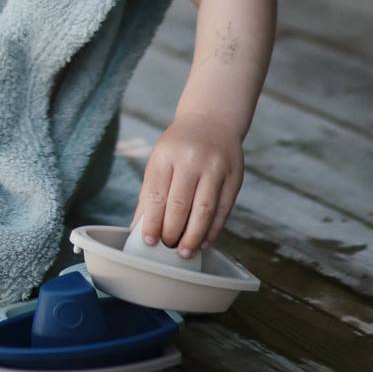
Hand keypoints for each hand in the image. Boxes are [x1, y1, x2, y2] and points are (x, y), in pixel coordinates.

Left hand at [128, 113, 243, 256]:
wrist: (212, 119)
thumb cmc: (179, 146)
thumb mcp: (158, 160)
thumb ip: (149, 194)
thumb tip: (138, 228)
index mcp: (166, 156)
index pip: (156, 196)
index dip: (152, 222)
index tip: (149, 241)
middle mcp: (191, 160)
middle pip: (180, 206)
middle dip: (172, 233)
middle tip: (167, 248)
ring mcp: (215, 168)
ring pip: (204, 210)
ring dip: (194, 236)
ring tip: (185, 252)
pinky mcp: (234, 177)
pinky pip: (224, 209)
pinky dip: (214, 229)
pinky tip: (204, 241)